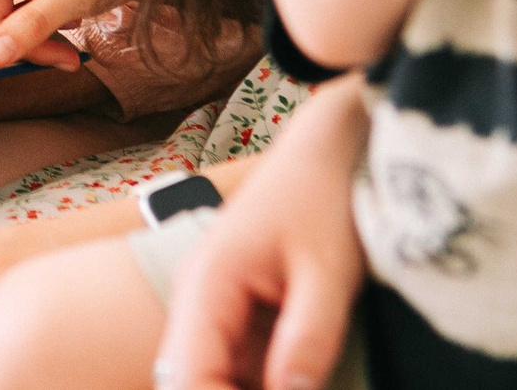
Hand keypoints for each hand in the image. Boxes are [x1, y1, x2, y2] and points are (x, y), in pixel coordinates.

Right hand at [155, 92, 364, 389]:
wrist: (327, 151)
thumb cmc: (323, 197)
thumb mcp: (328, 272)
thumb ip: (309, 338)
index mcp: (207, 285)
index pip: (188, 378)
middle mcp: (197, 301)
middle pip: (191, 381)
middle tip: (293, 388)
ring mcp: (213, 309)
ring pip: (210, 376)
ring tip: (300, 381)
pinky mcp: (236, 315)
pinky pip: (234, 367)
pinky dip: (260, 383)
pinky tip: (294, 380)